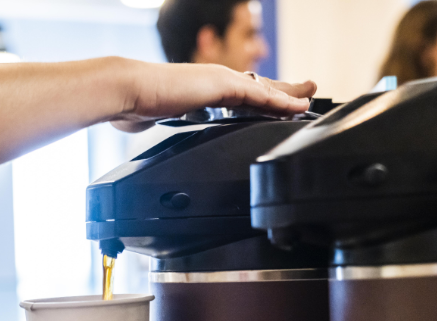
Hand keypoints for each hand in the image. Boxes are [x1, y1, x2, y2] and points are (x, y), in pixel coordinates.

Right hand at [111, 62, 316, 132]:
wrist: (126, 90)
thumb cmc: (130, 103)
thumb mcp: (144, 115)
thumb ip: (147, 117)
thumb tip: (132, 122)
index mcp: (198, 90)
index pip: (234, 94)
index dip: (256, 99)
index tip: (270, 103)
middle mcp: (212, 82)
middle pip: (256, 88)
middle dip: (281, 92)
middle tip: (304, 92)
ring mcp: (220, 82)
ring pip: (264, 89)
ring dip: (289, 95)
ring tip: (310, 96)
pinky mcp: (224, 87)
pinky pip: (260, 97)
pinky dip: (281, 103)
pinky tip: (298, 107)